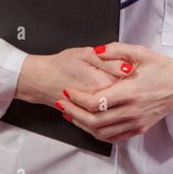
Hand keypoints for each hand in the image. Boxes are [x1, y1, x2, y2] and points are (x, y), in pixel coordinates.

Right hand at [15, 46, 135, 108]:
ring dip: (119, 99)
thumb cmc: (62, 64)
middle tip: (113, 73)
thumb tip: (128, 68)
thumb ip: (109, 60)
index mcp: (103, 83)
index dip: (129, 71)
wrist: (42, 80)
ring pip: (117, 108)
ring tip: (108, 84)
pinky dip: (110, 111)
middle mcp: (101, 101)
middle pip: (125, 95)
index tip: (126, 64)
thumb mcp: (86, 54)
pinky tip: (106, 98)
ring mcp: (96, 112)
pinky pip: (107, 119)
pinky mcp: (90, 117)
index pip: (129, 80)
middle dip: (125, 85)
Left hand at [59, 42, 172, 142]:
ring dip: (82, 124)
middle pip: (95, 119)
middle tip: (62, 104)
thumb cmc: (163, 67)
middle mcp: (133, 110)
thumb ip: (116, 50)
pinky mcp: (139, 128)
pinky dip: (97, 133)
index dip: (79, 98)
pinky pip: (114, 137)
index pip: (98, 101)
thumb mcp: (141, 52)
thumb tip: (96, 50)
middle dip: (74, 112)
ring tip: (70, 114)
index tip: (68, 91)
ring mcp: (136, 122)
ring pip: (102, 132)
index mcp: (131, 91)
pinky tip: (88, 124)